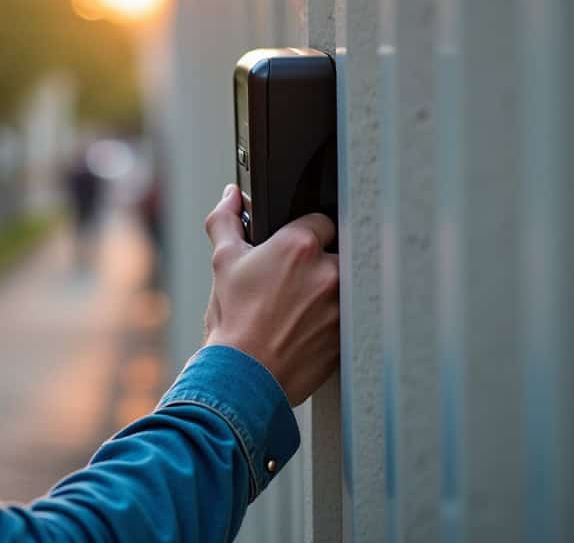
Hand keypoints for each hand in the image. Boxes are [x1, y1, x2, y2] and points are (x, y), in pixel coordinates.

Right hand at [202, 185, 339, 405]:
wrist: (244, 377)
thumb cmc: (233, 321)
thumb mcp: (224, 262)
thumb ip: (227, 220)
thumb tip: (230, 196)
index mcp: (300, 245)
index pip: (320, 220)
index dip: (303, 234)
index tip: (291, 252)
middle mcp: (329, 271)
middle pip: (338, 252)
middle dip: (319, 263)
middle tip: (294, 282)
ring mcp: (344, 305)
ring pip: (346, 285)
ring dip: (328, 292)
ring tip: (299, 310)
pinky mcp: (349, 335)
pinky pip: (349, 317)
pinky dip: (332, 321)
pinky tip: (306, 329)